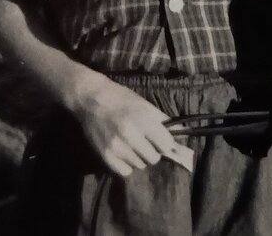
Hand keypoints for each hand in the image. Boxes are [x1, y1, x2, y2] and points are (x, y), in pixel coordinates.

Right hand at [68, 71, 190, 176]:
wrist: (91, 99)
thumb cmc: (120, 98)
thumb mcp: (144, 104)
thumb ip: (162, 120)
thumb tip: (180, 132)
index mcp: (143, 119)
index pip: (165, 144)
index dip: (166, 144)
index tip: (163, 142)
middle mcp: (131, 136)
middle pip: (153, 158)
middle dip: (154, 152)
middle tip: (147, 144)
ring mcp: (117, 148)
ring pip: (140, 165)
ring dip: (140, 158)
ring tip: (134, 146)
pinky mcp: (106, 157)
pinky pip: (125, 172)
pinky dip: (127, 165)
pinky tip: (124, 153)